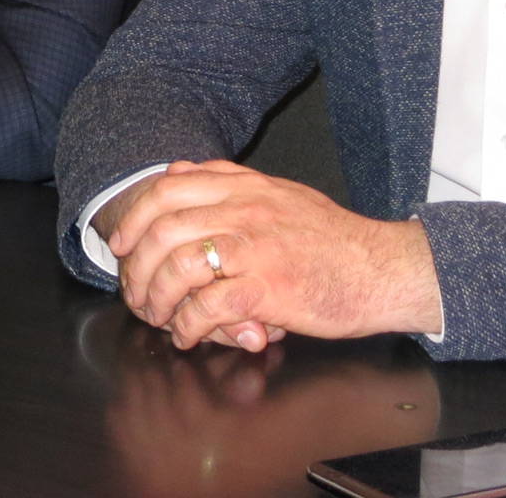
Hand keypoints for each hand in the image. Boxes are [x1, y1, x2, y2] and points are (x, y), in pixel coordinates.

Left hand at [108, 159, 442, 350]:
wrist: (384, 268)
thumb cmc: (333, 239)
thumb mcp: (281, 193)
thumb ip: (232, 183)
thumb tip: (181, 171)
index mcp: (245, 185)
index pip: (168, 187)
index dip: (135, 216)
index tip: (122, 242)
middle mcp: (245, 209)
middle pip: (162, 228)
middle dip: (136, 265)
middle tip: (134, 292)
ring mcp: (255, 247)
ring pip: (177, 266)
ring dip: (157, 298)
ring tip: (159, 317)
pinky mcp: (267, 288)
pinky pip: (207, 307)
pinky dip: (187, 326)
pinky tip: (188, 335)